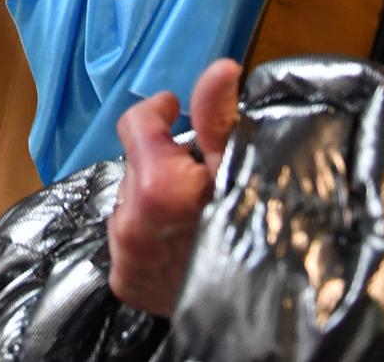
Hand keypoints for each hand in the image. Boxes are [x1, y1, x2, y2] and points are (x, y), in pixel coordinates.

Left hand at [107, 59, 241, 316]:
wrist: (258, 313)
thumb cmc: (259, 236)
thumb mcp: (244, 170)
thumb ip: (220, 119)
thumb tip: (220, 69)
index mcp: (156, 187)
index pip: (134, 122)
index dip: (159, 111)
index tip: (174, 109)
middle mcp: (129, 222)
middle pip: (135, 162)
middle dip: (161, 159)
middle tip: (198, 173)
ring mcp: (124, 254)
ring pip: (130, 200)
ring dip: (154, 197)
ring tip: (192, 210)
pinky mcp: (124, 280)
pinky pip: (128, 237)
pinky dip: (149, 232)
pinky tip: (180, 238)